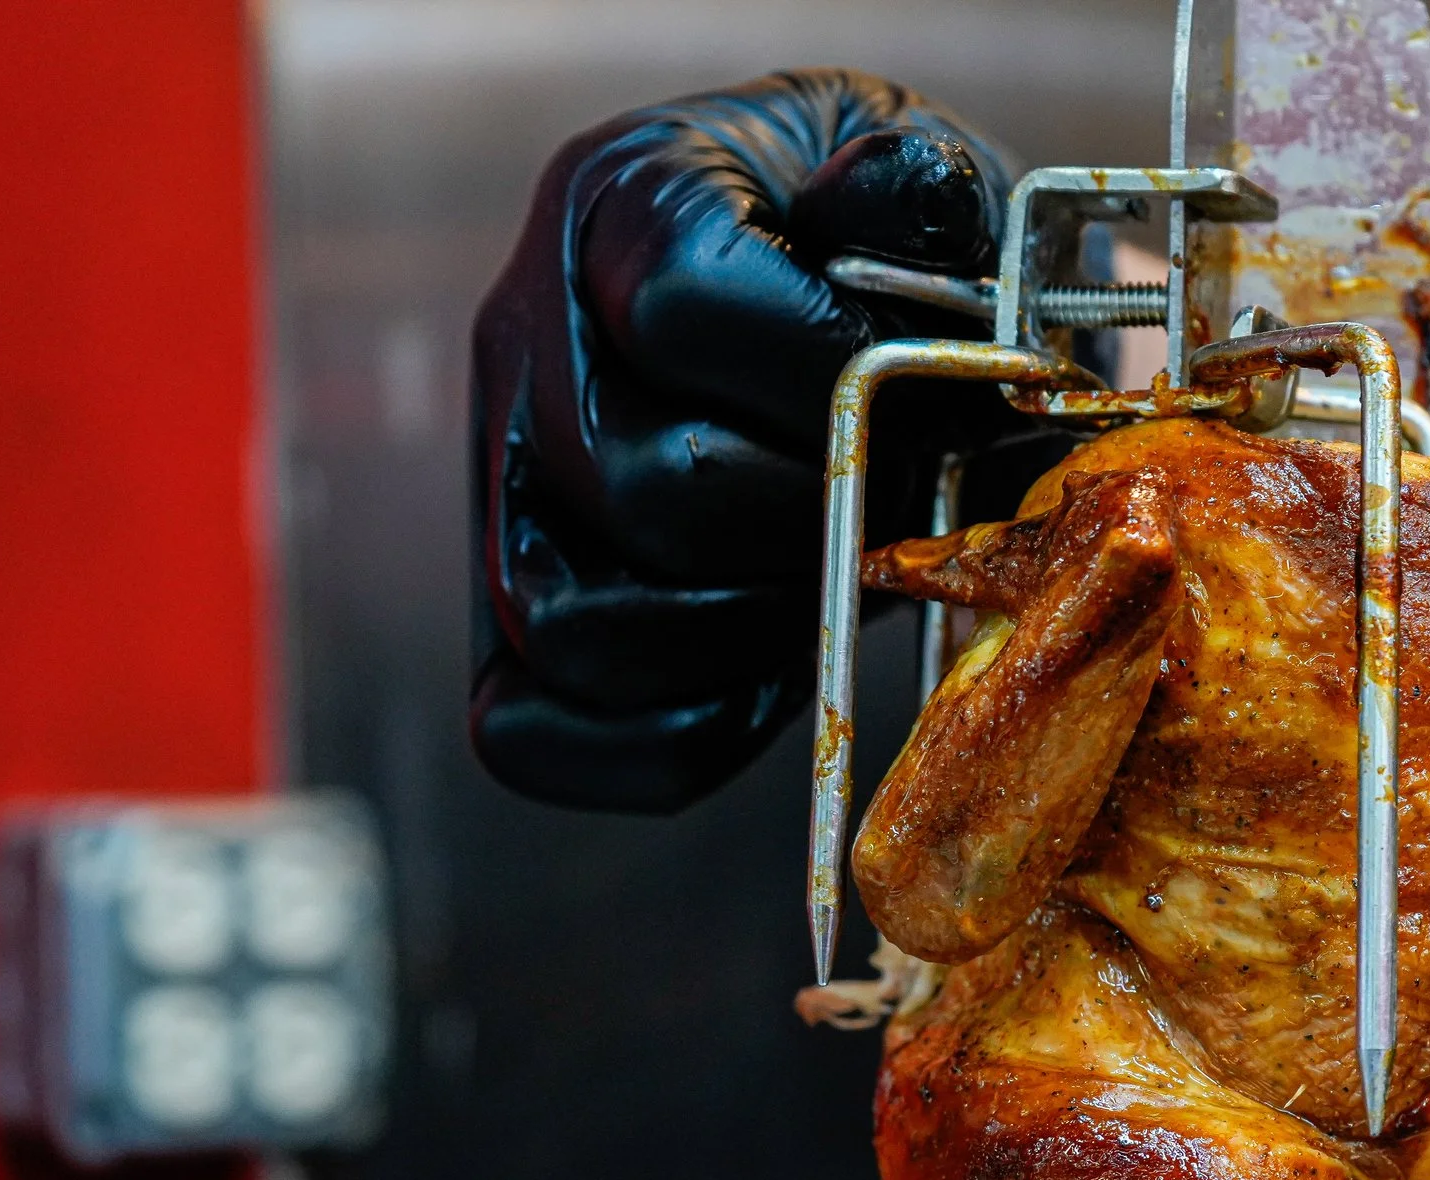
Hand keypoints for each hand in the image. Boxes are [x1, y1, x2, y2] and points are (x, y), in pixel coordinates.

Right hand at [470, 71, 1031, 811]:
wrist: (843, 309)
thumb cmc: (888, 255)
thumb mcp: (922, 189)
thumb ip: (918, 195)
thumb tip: (902, 197)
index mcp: (617, 202)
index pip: (682, 308)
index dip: (829, 379)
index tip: (928, 400)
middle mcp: (524, 340)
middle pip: (645, 489)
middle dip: (810, 525)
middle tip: (898, 511)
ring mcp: (501, 491)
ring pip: (574, 629)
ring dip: (747, 637)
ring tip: (837, 584)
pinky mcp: (504, 621)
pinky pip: (528, 737)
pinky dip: (663, 740)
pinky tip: (772, 681)